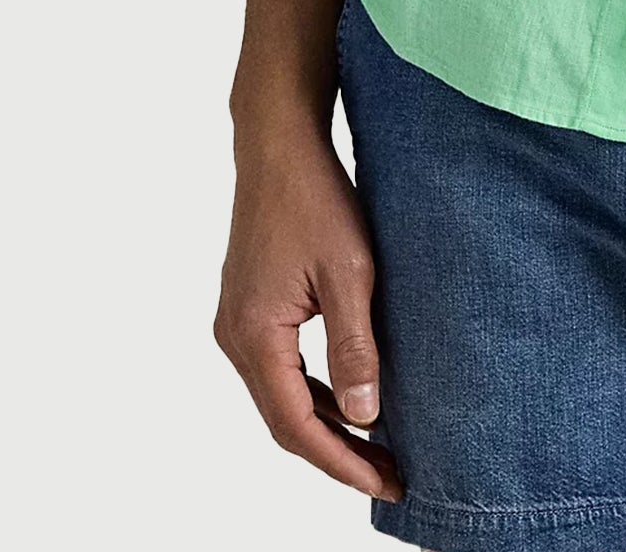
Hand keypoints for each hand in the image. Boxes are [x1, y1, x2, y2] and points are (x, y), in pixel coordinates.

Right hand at [214, 126, 404, 503]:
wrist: (279, 143)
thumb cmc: (315, 197)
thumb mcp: (349, 273)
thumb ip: (354, 348)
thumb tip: (365, 418)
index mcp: (254, 335)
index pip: (296, 424)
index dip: (341, 461)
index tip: (384, 482)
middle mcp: (235, 337)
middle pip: (284, 419)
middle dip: (337, 452)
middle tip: (390, 474)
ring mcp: (238, 323)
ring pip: (281, 396)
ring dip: (326, 423)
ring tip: (377, 446)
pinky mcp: (249, 307)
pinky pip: (280, 368)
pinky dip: (314, 391)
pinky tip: (351, 396)